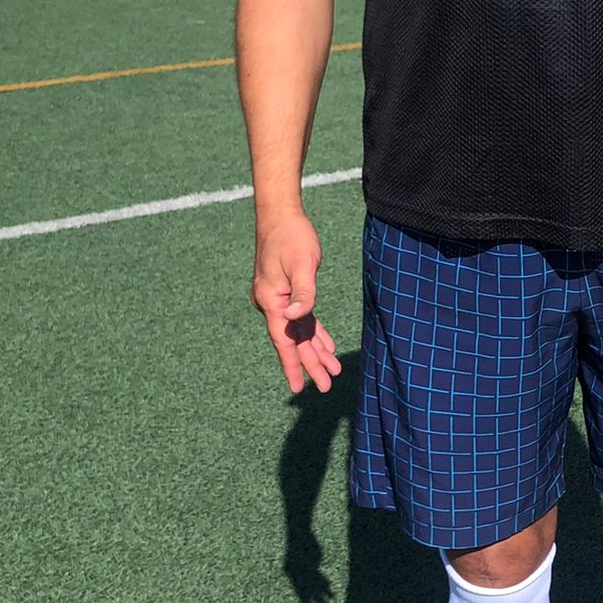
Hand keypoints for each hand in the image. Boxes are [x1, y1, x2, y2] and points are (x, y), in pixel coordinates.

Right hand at [252, 210, 342, 393]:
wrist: (279, 215)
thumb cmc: (291, 237)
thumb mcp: (303, 264)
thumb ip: (303, 292)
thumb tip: (297, 316)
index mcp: (272, 301)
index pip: (284, 340)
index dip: (292, 364)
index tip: (297, 387)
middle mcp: (272, 304)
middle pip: (293, 341)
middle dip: (309, 364)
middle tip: (325, 386)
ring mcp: (278, 299)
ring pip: (299, 332)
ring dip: (314, 350)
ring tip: (331, 371)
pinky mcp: (286, 291)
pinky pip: (301, 318)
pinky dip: (313, 332)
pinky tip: (325, 345)